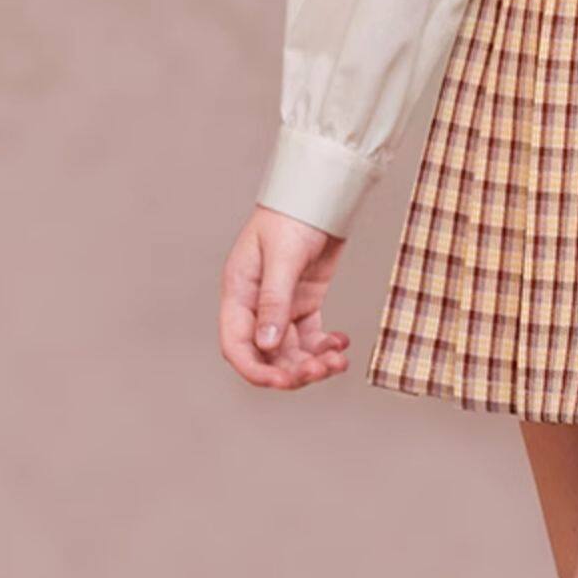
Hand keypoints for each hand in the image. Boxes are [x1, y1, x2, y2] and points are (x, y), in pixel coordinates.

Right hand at [219, 206, 349, 389]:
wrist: (318, 196)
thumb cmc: (291, 217)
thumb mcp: (282, 258)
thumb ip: (274, 301)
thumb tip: (266, 343)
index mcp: (239, 293)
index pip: (236, 345)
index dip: (255, 370)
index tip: (282, 381)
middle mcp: (256, 305)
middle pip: (267, 355)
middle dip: (292, 370)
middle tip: (320, 371)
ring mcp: (281, 307)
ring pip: (292, 351)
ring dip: (313, 363)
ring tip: (338, 361)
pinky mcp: (305, 304)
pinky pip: (312, 338)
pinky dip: (326, 347)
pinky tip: (342, 345)